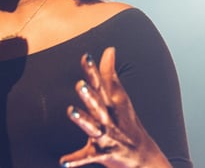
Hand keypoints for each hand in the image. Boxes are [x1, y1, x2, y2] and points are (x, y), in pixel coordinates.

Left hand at [59, 48, 170, 167]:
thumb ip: (108, 73)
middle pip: (98, 105)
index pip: (100, 84)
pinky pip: (87, 157)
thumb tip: (109, 48)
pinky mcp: (102, 154)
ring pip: (93, 127)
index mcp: (110, 103)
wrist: (142, 155)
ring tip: (70, 111)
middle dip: (89, 95)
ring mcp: (106, 136)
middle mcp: (108, 118)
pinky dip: (75, 160)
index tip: (86, 56)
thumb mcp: (118, 96)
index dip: (93, 70)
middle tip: (80, 85)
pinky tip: (62, 161)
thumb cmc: (125, 121)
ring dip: (82, 120)